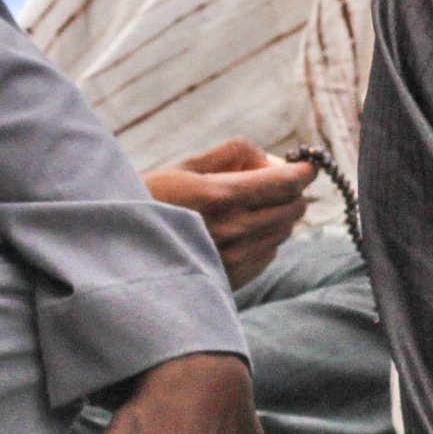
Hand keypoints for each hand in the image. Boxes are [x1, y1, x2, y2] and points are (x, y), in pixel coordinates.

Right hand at [146, 140, 314, 288]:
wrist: (123, 251)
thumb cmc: (152, 201)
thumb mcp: (187, 167)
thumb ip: (235, 155)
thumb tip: (273, 160)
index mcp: (222, 196)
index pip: (286, 183)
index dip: (305, 170)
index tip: (309, 163)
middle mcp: (234, 230)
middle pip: (292, 207)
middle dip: (292, 191)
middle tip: (276, 182)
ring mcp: (236, 259)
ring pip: (283, 231)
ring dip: (277, 215)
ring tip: (247, 207)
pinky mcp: (234, 279)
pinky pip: (268, 253)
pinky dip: (264, 239)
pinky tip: (237, 233)